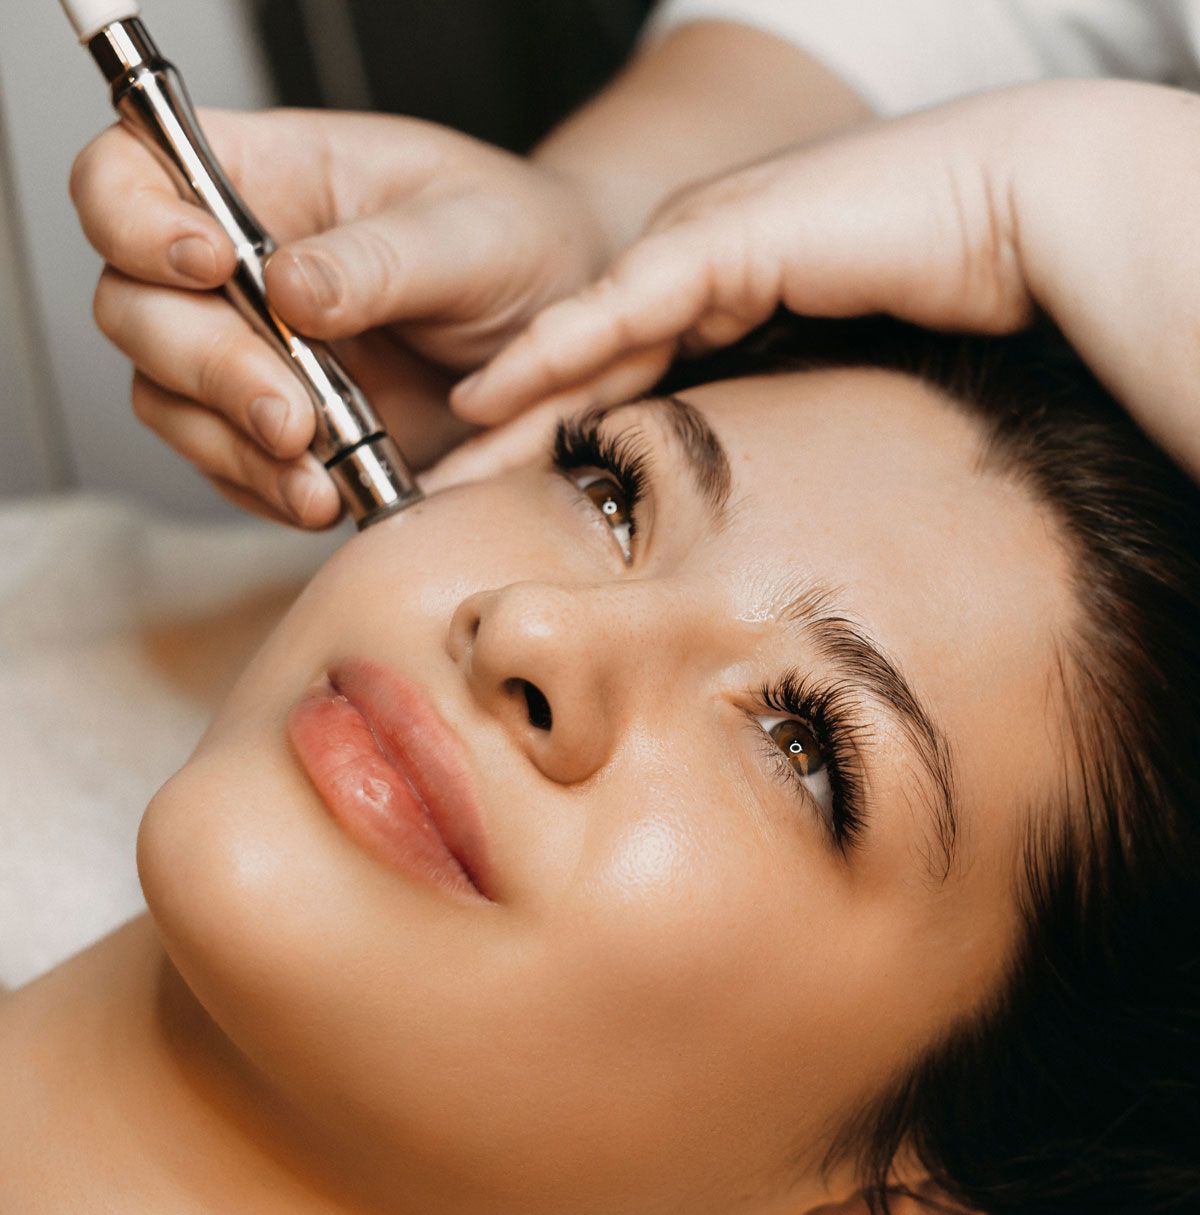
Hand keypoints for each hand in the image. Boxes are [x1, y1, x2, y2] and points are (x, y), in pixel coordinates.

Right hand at [70, 108, 607, 524]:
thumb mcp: (472, 236)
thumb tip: (288, 289)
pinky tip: (326, 498)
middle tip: (292, 418)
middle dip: (207, 369)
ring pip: (170, 400)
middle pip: (134, 309)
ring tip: (317, 480)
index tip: (212, 264)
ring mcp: (247, 353)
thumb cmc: (516, 247)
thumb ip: (381, 260)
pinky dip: (269, 491)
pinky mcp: (276, 430)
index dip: (136, 223)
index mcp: (262, 178)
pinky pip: (231, 467)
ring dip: (233, 447)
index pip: (127, 180)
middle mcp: (232, 267)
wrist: (564, 339)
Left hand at [451, 81, 1199, 489]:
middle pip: (580, 367)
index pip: (619, 392)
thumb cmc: (943, 296)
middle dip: (508, 435)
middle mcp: (692, 278)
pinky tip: (499, 392)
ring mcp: (701, 250)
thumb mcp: (834, 382)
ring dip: (510, 399)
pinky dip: (560, 352)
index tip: (505, 514)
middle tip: (438, 496)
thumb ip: (783, 433)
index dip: (555, 449)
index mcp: (716, 312)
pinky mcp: (723, 239)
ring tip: (443, 454)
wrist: (1014, 208)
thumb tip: (763, 524)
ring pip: (582, 338)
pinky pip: (625, 307)